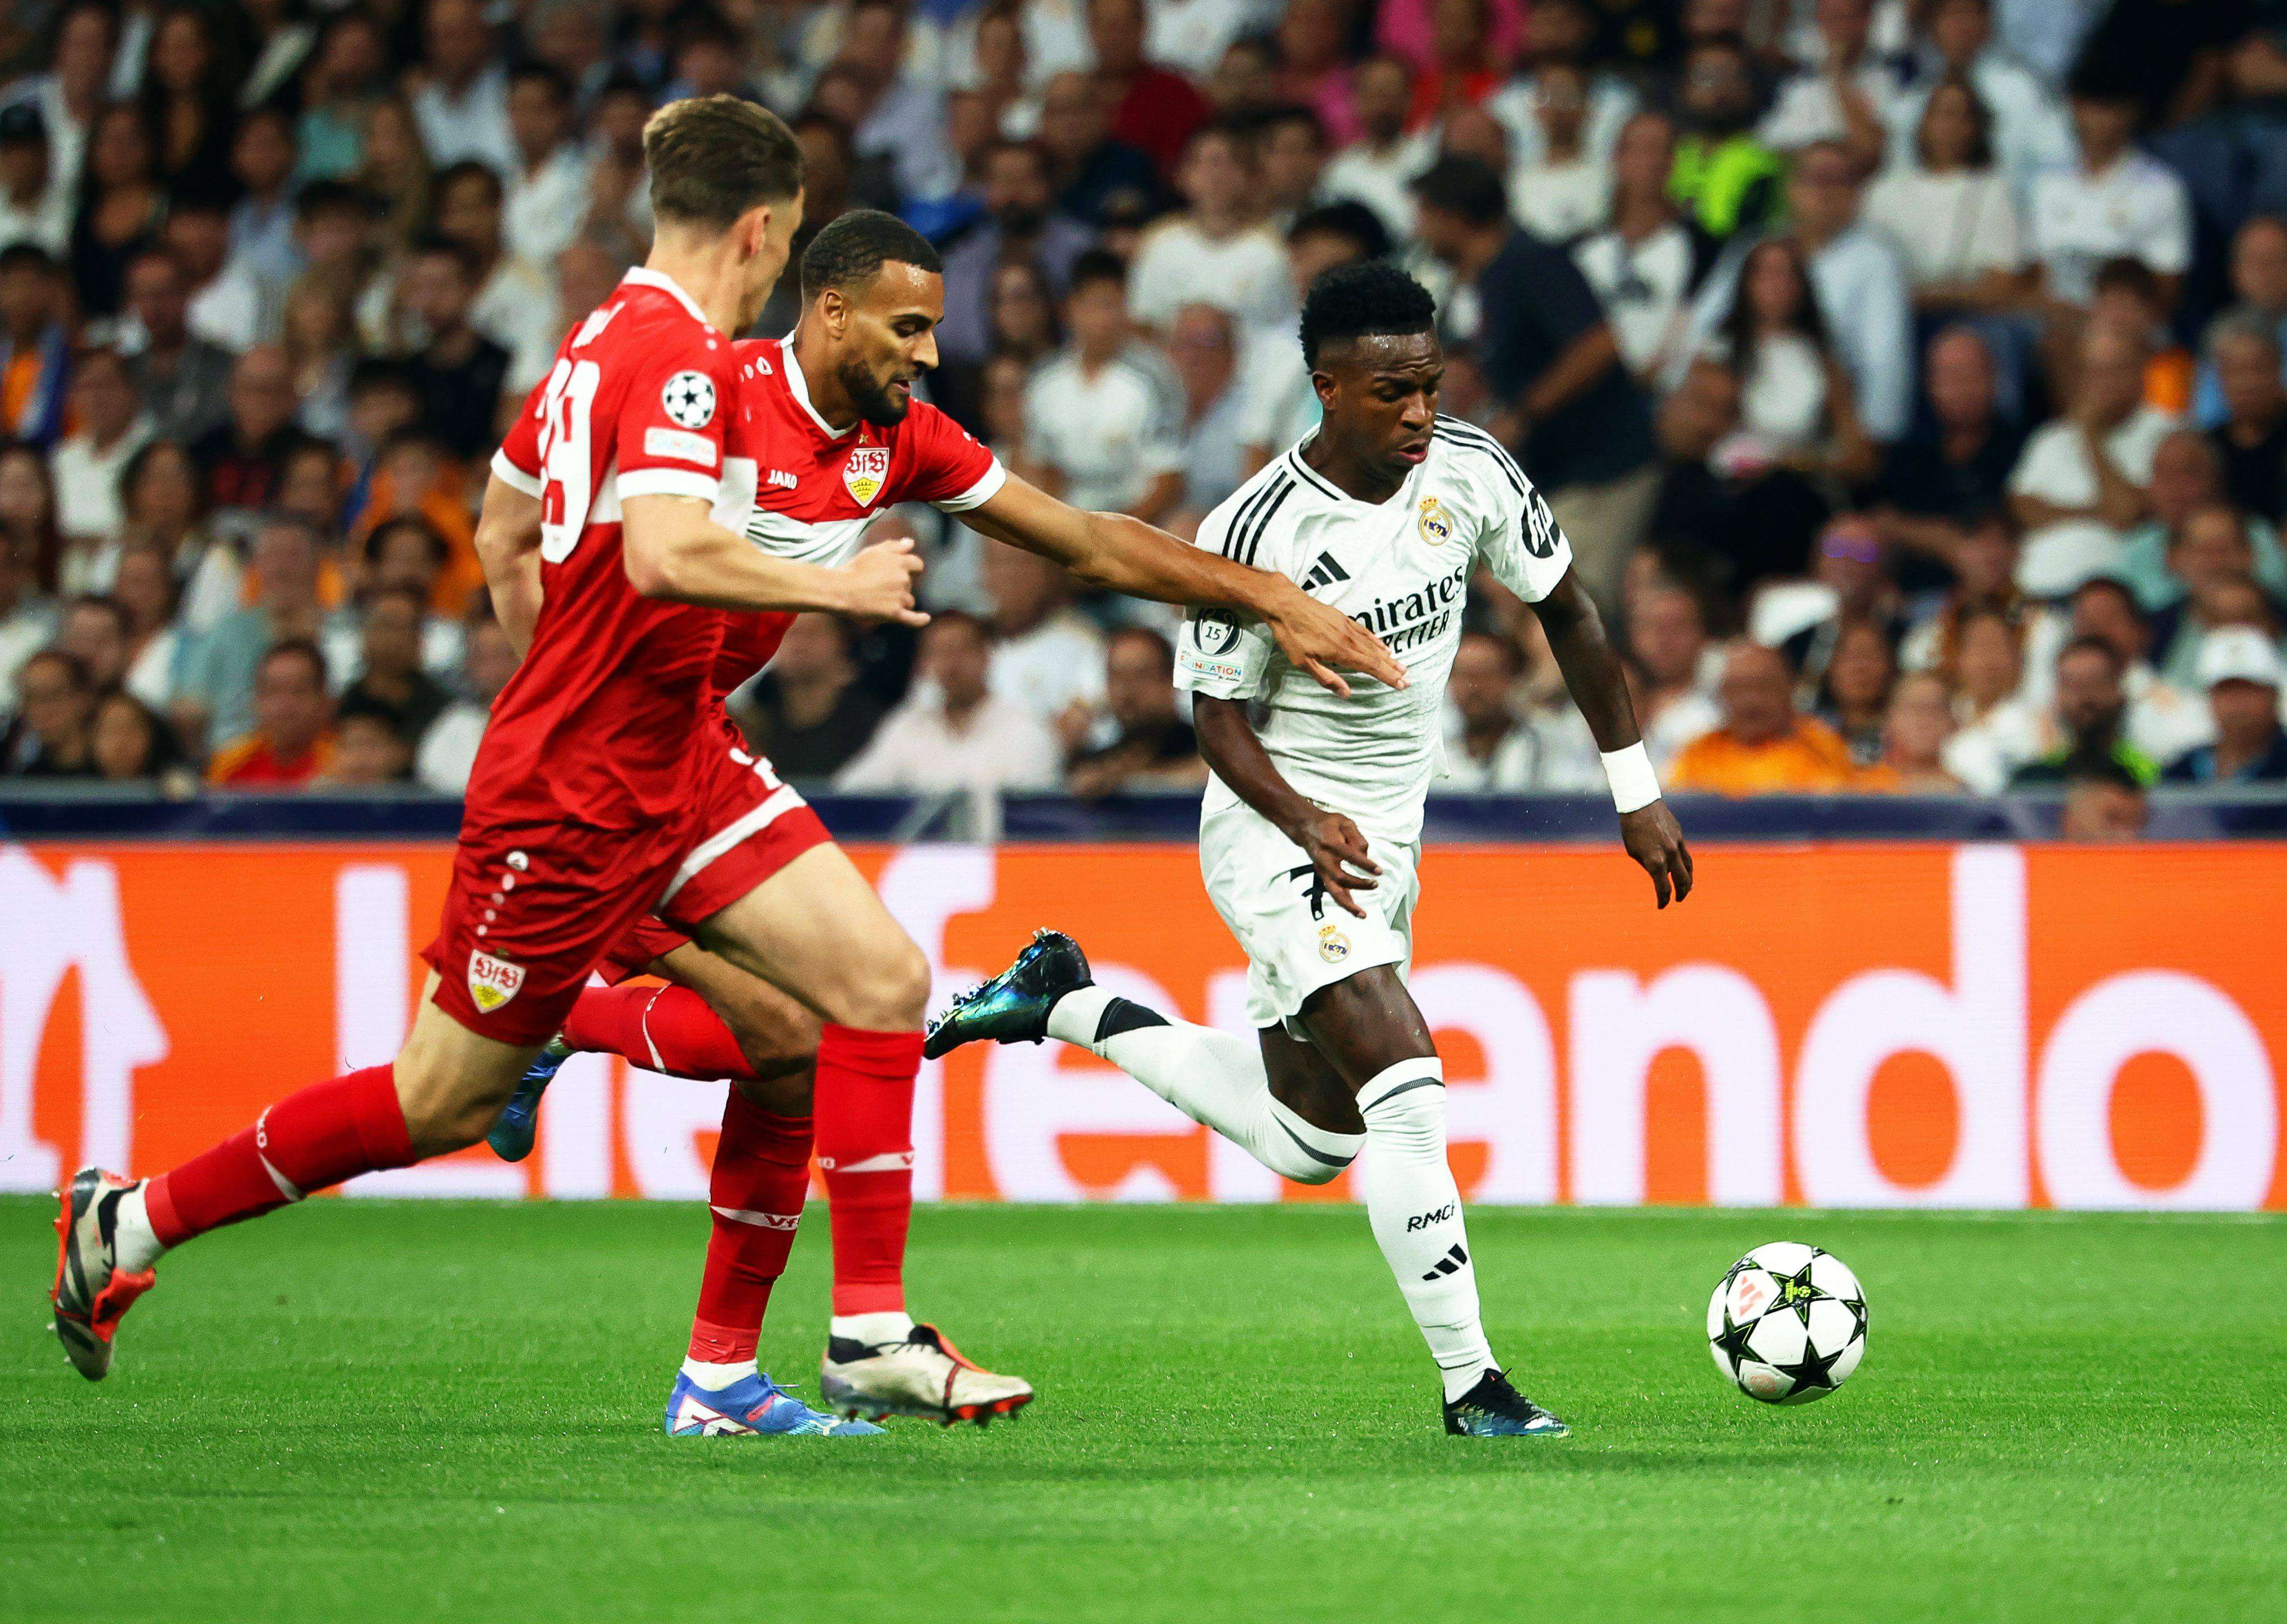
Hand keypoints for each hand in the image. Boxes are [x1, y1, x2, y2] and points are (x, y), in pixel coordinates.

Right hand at [836, 537, 927, 625]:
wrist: (840, 589)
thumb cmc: (854, 569)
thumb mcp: (873, 552)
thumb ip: (895, 546)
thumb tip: (911, 542)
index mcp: (900, 562)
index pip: (917, 565)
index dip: (910, 569)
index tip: (902, 572)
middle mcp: (903, 579)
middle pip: (910, 584)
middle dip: (899, 585)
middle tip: (877, 586)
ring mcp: (899, 597)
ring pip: (908, 600)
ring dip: (899, 601)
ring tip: (878, 599)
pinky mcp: (894, 613)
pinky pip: (912, 619)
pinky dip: (920, 619)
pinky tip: (926, 618)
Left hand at [1265, 584, 1406, 696]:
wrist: (1285, 603)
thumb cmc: (1291, 634)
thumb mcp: (1303, 662)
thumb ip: (1327, 678)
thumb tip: (1347, 693)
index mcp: (1341, 651)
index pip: (1370, 667)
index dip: (1386, 677)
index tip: (1401, 684)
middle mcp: (1349, 638)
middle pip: (1375, 656)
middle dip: (1392, 669)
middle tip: (1407, 678)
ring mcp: (1347, 626)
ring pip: (1372, 644)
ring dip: (1387, 657)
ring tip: (1400, 665)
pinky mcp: (1342, 618)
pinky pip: (1365, 631)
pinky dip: (1376, 640)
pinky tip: (1383, 646)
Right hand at [1292, 810, 1380, 918]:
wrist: (1306, 828)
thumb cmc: (1328, 825)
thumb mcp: (1345, 822)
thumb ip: (1357, 838)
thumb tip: (1366, 855)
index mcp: (1330, 843)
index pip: (1349, 856)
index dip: (1365, 864)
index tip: (1378, 870)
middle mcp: (1324, 859)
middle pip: (1340, 877)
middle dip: (1358, 884)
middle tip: (1375, 884)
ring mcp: (1322, 870)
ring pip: (1333, 891)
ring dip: (1348, 904)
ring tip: (1362, 913)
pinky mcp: (1323, 876)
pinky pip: (1333, 892)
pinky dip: (1344, 903)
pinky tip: (1355, 910)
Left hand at [1620, 800, 1693, 908]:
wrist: (1639, 803)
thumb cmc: (1631, 829)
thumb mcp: (1634, 852)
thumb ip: (1648, 865)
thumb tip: (1660, 874)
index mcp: (1655, 861)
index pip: (1663, 888)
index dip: (1662, 900)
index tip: (1661, 906)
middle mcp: (1669, 854)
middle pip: (1682, 881)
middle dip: (1681, 893)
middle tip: (1678, 899)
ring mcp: (1677, 844)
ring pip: (1689, 868)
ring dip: (1689, 881)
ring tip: (1687, 888)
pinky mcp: (1680, 835)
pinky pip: (1686, 855)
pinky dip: (1687, 866)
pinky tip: (1686, 870)